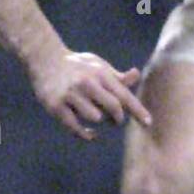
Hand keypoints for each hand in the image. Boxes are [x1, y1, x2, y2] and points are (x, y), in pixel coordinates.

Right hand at [30, 49, 152, 141]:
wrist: (44, 58)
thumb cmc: (77, 65)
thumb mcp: (98, 65)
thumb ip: (117, 76)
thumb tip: (136, 74)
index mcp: (100, 73)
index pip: (124, 95)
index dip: (138, 110)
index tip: (148, 123)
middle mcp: (86, 83)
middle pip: (113, 108)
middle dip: (119, 118)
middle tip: (117, 120)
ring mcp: (70, 95)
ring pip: (95, 118)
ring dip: (99, 121)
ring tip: (96, 116)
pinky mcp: (56, 106)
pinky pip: (75, 128)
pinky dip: (86, 134)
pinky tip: (91, 134)